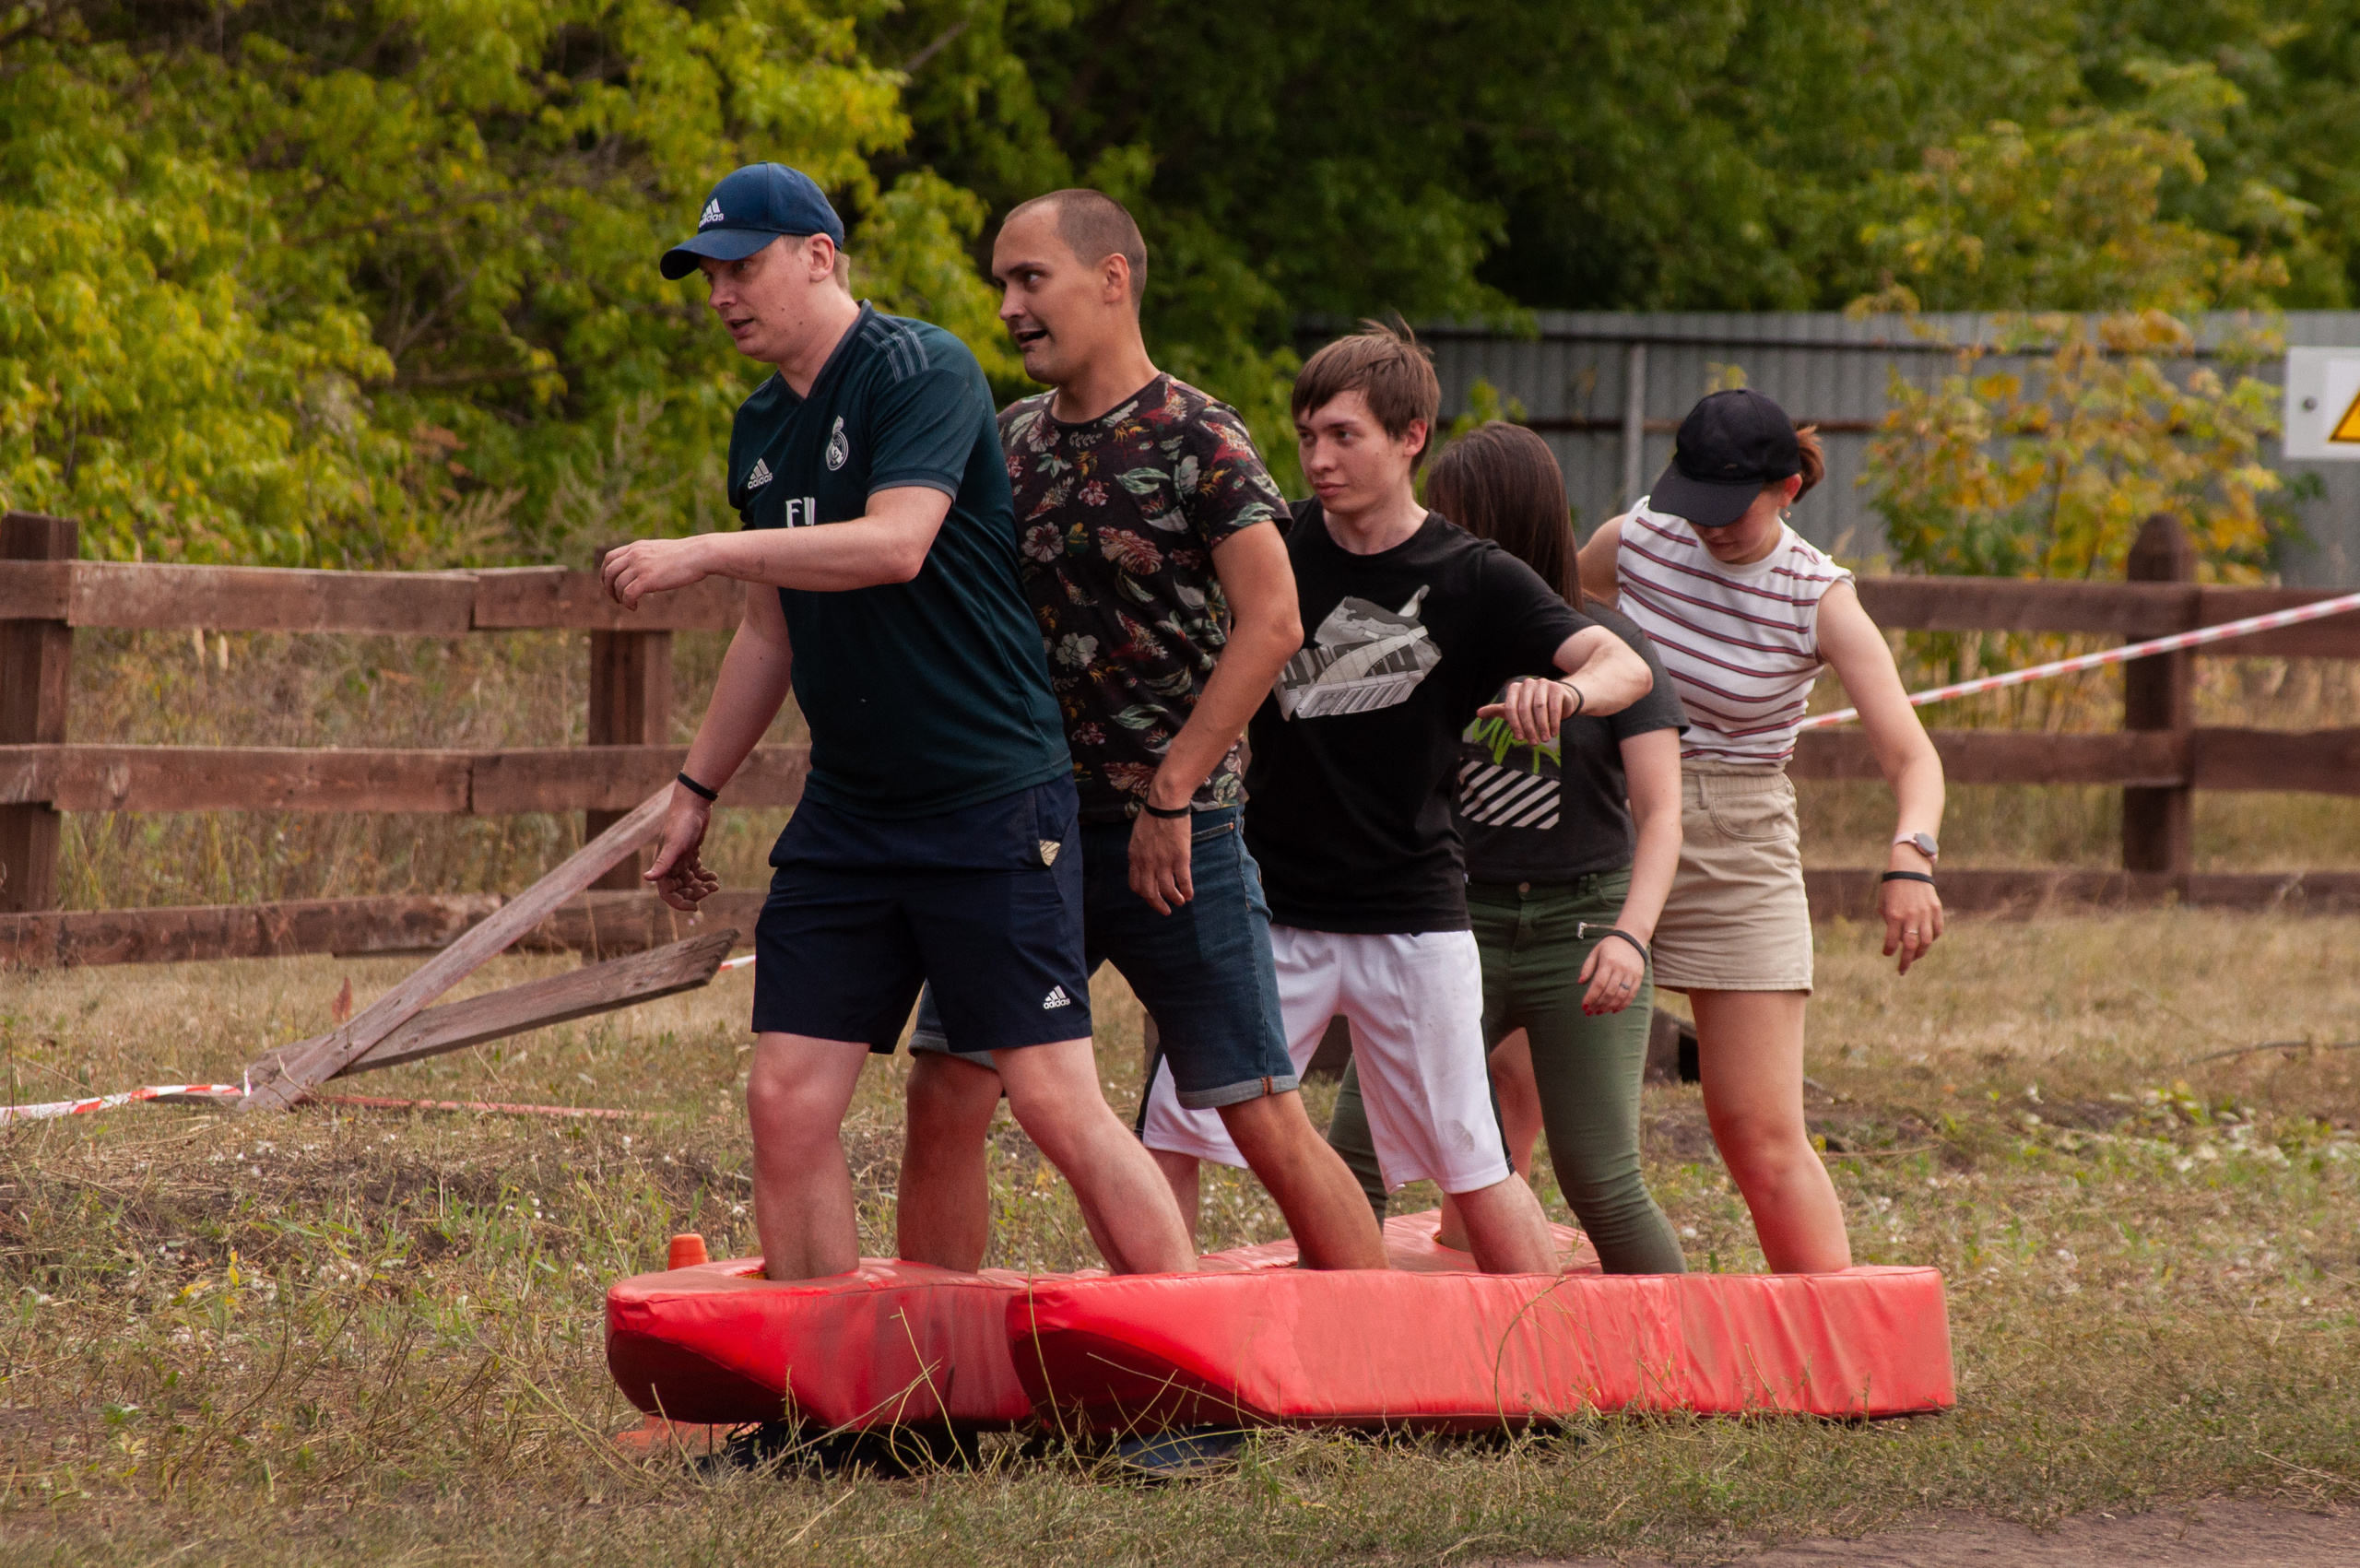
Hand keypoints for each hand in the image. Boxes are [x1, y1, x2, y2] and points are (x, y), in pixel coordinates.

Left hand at [601, 537, 710, 609]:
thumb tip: (645, 569)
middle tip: (616, 598)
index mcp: (636, 547)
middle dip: (608, 587)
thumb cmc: (685, 556)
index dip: (605, 573)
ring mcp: (640, 566)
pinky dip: (628, 603)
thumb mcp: (660, 551)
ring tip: (628, 604)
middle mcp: (635, 555)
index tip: (610, 585)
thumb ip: (648, 557)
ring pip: (617, 584)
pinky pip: (628, 594)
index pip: (609, 558)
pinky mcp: (647, 579)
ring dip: (619, 597)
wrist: (698, 555)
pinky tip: (635, 607)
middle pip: (609, 571)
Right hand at [645, 794, 719, 911]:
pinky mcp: (691, 852)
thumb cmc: (682, 823)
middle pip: (680, 889)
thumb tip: (647, 879)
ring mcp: (681, 859)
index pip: (667, 893)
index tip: (695, 906)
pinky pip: (696, 871)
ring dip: (701, 886)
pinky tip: (714, 876)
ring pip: (689, 881)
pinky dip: (704, 876)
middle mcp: (670, 864)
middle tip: (709, 890)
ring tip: (715, 885)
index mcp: (663, 865)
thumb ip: (663, 863)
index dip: (679, 903)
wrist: (693, 804)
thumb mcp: (675, 844)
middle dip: (694, 894)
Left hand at [1128, 809, 1194, 914]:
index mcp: (1135, 857)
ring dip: (1174, 899)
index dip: (1144, 894)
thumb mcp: (1137, 837)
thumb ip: (1139, 853)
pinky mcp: (1180, 858)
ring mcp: (1164, 861)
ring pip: (1167, 890)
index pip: (1136, 884)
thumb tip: (1143, 863)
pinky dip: (1187, 890)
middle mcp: (1147, 863)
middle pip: (1150, 892)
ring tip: (1180, 902)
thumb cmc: (1152, 816)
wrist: (1165, 805)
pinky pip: (1183, 880)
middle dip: (1157, 904)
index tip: (1151, 896)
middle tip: (1165, 910)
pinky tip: (1190, 895)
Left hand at [1476, 677, 1581, 743]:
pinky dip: (1553, 721)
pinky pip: (1553, 706)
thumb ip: (1496, 711)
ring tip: (1544, 739)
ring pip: (1539, 707)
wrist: (1557, 699)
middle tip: (1533, 743)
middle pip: (1525, 709)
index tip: (1520, 739)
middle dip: (1529, 728)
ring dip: (1542, 726)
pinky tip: (1553, 733)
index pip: (1510, 708)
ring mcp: (1543, 683)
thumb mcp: (1513, 709)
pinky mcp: (1556, 687)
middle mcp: (1527, 683)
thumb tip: (1478, 713)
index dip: (1514, 725)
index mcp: (1514, 688)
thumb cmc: (1530, 706)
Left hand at [1579, 932, 1645, 1014]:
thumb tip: (1580, 983)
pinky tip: (1614, 1010)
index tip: (1584, 1006)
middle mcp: (1620, 968)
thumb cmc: (1610, 945)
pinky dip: (1623, 1004)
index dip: (1591, 997)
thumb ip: (1587, 967)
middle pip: (1609, 992)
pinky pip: (1632, 994)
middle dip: (1598, 1005)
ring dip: (1609, 1006)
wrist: (1632, 937)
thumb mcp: (1595, 952)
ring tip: (1600, 1011)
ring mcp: (1631, 973)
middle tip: (1590, 1012)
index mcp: (1608, 962)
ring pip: (1620, 995)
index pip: (1598, 984)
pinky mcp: (1638, 977)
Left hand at [1879, 876, 1943, 973]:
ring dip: (1920, 953)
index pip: (1890, 941)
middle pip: (1910, 946)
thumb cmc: (1892, 886)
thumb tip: (1896, 938)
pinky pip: (1937, 930)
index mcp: (1894, 915)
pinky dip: (1932, 938)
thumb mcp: (1884, 903)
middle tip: (1902, 970)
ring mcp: (1925, 913)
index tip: (1887, 954)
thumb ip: (1888, 921)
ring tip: (1915, 957)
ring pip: (1926, 941)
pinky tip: (1926, 941)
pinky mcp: (1936, 909)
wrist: (1909, 868)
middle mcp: (1910, 916)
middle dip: (1905, 961)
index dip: (1888, 951)